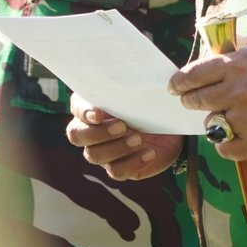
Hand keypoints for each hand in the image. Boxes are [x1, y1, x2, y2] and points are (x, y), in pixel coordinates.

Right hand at [65, 94, 184, 180]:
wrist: (170, 124)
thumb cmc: (149, 102)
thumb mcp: (140, 90)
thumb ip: (127, 84)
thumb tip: (125, 74)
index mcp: (90, 107)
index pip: (76, 109)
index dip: (84, 113)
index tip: (99, 113)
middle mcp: (90, 131)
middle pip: (77, 136)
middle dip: (98, 132)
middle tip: (122, 126)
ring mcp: (102, 152)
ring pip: (95, 155)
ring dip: (117, 148)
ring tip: (139, 139)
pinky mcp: (119, 168)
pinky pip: (117, 171)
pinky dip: (133, 163)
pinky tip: (149, 153)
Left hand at [170, 43, 246, 159]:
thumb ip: (227, 62)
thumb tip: (199, 72)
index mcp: (235, 65)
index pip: (192, 75)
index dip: (179, 83)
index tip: (174, 87)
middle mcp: (238, 90)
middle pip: (196, 100)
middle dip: (191, 101)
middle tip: (193, 101)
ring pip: (210, 124)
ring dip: (215, 121)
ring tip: (231, 115)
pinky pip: (226, 149)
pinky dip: (225, 145)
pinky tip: (232, 136)